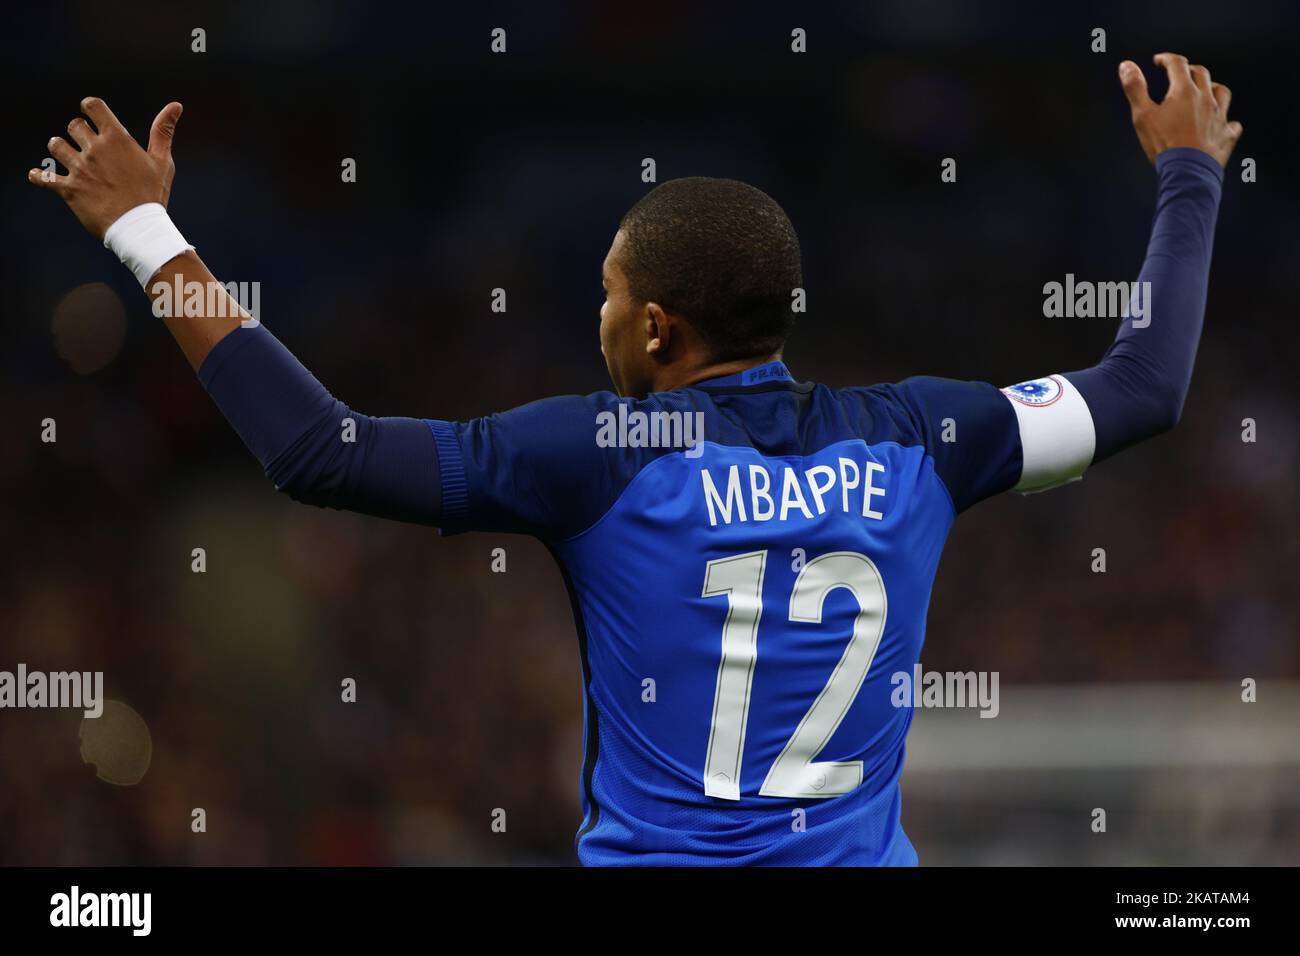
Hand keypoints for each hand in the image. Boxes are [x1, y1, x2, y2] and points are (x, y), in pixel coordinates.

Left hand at [28, 97, 182, 239]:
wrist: (139, 228)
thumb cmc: (153, 194)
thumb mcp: (162, 161)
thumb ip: (163, 131)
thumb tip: (176, 105)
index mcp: (116, 139)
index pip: (93, 106)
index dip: (90, 107)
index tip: (91, 114)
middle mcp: (94, 149)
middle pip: (74, 126)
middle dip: (79, 132)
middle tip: (88, 145)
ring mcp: (79, 169)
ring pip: (55, 145)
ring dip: (60, 149)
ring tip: (68, 158)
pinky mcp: (68, 189)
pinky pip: (43, 177)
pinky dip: (39, 176)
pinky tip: (39, 175)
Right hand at [1119, 54, 1241, 167]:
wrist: (1188, 171)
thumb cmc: (1164, 144)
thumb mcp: (1142, 115)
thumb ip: (1135, 88)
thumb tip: (1126, 65)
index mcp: (1184, 91)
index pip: (1177, 64)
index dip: (1166, 59)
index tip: (1159, 61)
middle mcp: (1205, 98)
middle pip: (1201, 74)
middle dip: (1188, 70)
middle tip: (1178, 73)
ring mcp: (1219, 115)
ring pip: (1221, 92)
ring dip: (1212, 87)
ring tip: (1205, 90)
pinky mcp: (1226, 134)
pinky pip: (1232, 123)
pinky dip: (1227, 120)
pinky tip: (1222, 123)